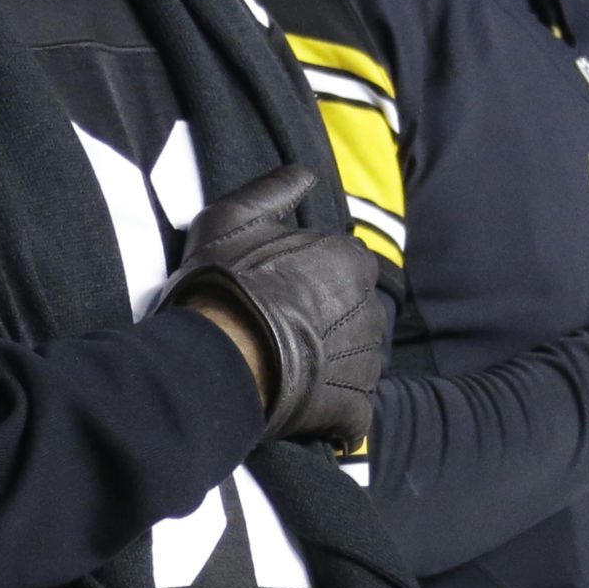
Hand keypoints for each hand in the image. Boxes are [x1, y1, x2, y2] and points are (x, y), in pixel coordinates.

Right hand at [159, 164, 387, 444]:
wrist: (218, 355)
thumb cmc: (225, 283)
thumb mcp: (233, 218)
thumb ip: (274, 191)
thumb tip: (307, 173)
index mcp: (349, 260)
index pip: (345, 265)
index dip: (313, 280)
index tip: (282, 292)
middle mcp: (370, 308)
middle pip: (355, 313)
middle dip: (329, 323)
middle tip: (285, 332)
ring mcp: (365, 360)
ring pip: (358, 360)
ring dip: (333, 366)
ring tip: (292, 370)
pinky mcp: (354, 406)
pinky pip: (355, 412)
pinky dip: (338, 414)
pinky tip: (310, 410)